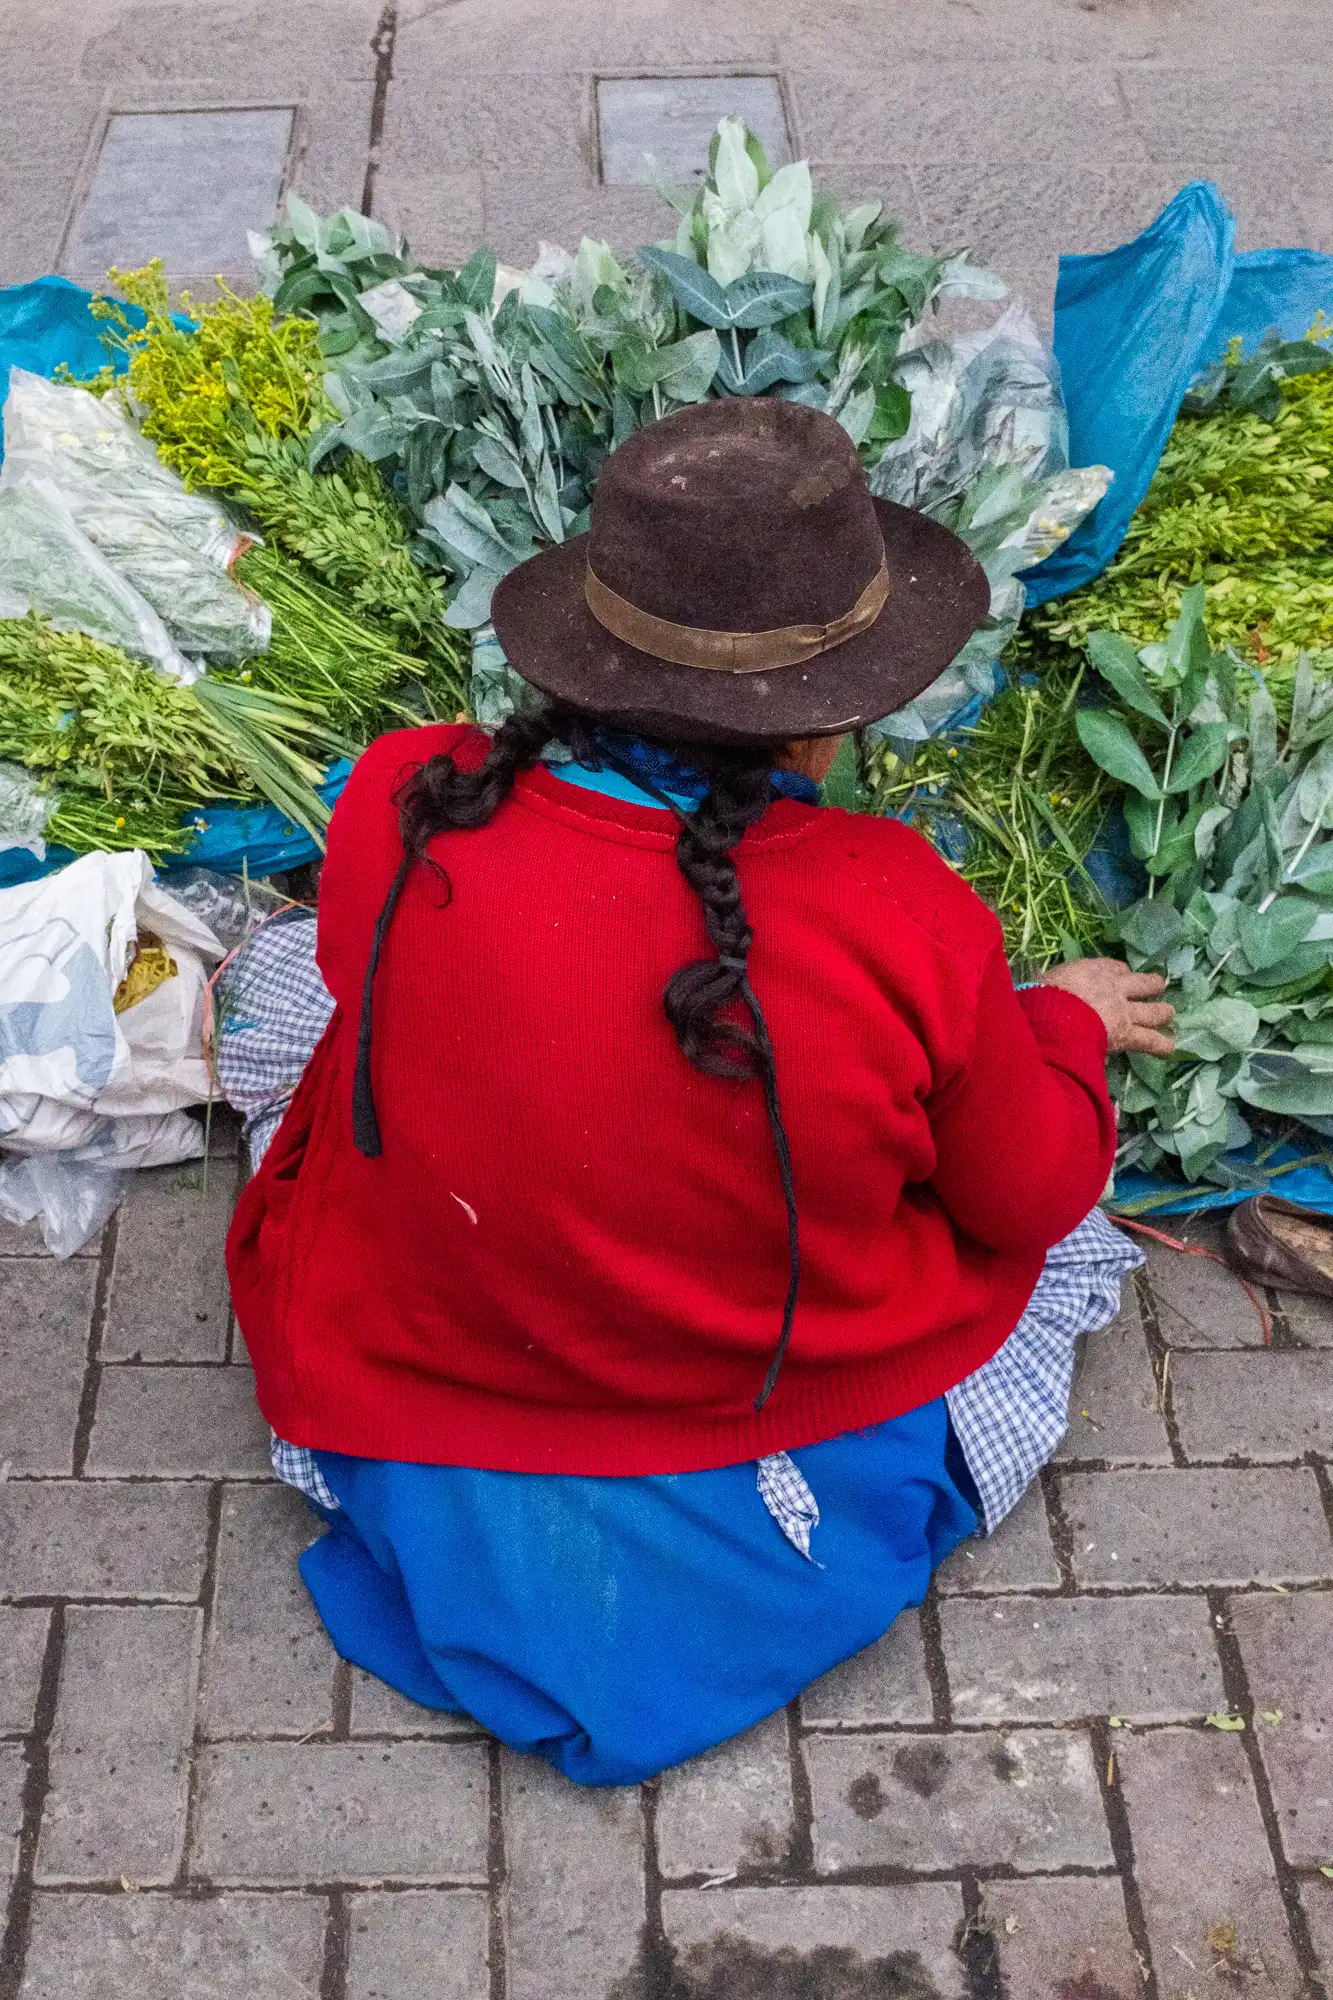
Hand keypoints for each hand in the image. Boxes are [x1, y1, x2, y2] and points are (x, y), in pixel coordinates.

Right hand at [1037, 958, 1174, 1055]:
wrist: (1053, 1015)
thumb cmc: (1041, 997)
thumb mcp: (1044, 981)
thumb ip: (1052, 985)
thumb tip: (1042, 990)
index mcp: (1092, 970)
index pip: (1114, 968)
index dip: (1121, 973)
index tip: (1123, 976)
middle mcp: (1114, 987)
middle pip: (1141, 984)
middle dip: (1151, 985)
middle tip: (1158, 986)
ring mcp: (1124, 1011)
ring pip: (1152, 1011)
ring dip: (1162, 1012)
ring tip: (1168, 1013)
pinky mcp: (1127, 1034)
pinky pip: (1149, 1041)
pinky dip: (1161, 1045)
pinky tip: (1169, 1049)